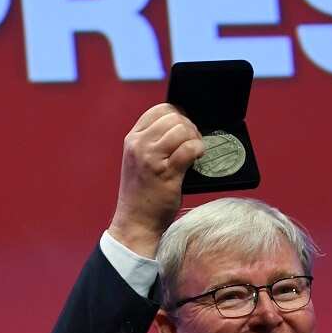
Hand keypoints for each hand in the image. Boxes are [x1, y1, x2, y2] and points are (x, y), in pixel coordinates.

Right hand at [107, 104, 203, 257]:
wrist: (136, 222)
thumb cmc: (143, 193)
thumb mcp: (140, 161)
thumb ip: (155, 142)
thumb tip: (184, 127)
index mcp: (133, 139)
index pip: (159, 110)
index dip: (178, 115)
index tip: (185, 129)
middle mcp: (139, 145)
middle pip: (173, 118)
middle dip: (190, 127)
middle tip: (194, 141)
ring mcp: (151, 158)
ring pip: (182, 130)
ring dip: (195, 138)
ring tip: (196, 151)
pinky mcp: (166, 172)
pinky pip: (189, 149)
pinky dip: (199, 150)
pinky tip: (198, 157)